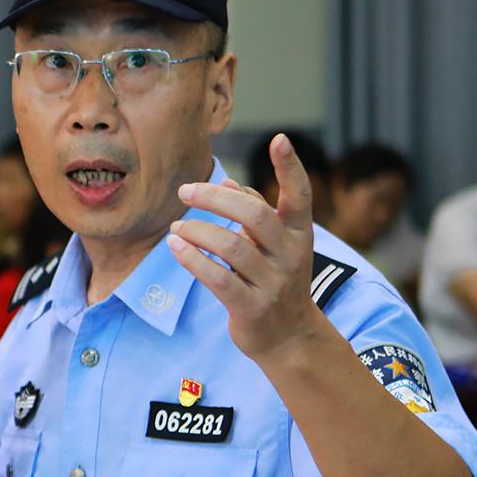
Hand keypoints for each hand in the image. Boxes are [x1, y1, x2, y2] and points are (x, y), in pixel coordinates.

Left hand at [167, 133, 328, 360]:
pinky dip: (193, 259)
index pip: (300, 195)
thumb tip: (226, 182)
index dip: (291, 167)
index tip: (279, 138)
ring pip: (231, 247)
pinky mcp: (251, 307)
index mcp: (299, 234)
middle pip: (255, 215)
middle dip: (215, 198)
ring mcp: (273, 283)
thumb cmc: (274, 279)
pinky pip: (218, 278)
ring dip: (197, 230)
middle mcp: (290, 255)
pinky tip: (176, 246)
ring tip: (177, 226)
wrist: (289, 337)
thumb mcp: (274, 246)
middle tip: (185, 190)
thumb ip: (254, 212)